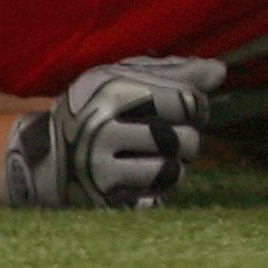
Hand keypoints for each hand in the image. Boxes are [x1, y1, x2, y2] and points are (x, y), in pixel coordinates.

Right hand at [1, 55, 222, 209]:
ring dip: (178, 162)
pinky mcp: (102, 196)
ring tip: (163, 152)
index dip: (198, 104)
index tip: (189, 107)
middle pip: (185, 139)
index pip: (186, 100)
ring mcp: (101, 167)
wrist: (48, 150)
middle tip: (175, 132)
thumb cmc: (100, 106)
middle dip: (190, 135)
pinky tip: (149, 170)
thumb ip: (175, 71)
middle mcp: (103, 129)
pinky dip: (162, 183)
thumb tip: (219, 72)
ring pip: (174, 170)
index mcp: (113, 92)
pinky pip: (156, 194)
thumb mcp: (127, 77)